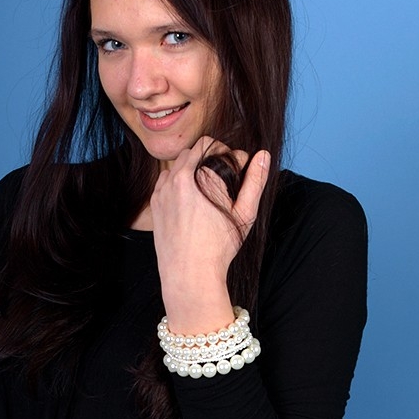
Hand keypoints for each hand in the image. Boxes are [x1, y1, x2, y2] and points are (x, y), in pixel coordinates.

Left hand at [150, 137, 269, 332]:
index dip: (224, 152)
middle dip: (207, 158)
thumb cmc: (219, 247)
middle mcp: (175, 179)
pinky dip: (176, 184)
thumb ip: (255, 182)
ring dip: (190, 169)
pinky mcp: (155, 204)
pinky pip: (165, 182)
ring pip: (176, 165)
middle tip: (221, 179)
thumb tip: (264, 156)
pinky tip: (190, 201)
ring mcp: (161, 191)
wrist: (189, 274)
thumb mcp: (244, 214)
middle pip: (192, 151)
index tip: (232, 167)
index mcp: (196, 176)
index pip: (209, 144)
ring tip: (206, 190)